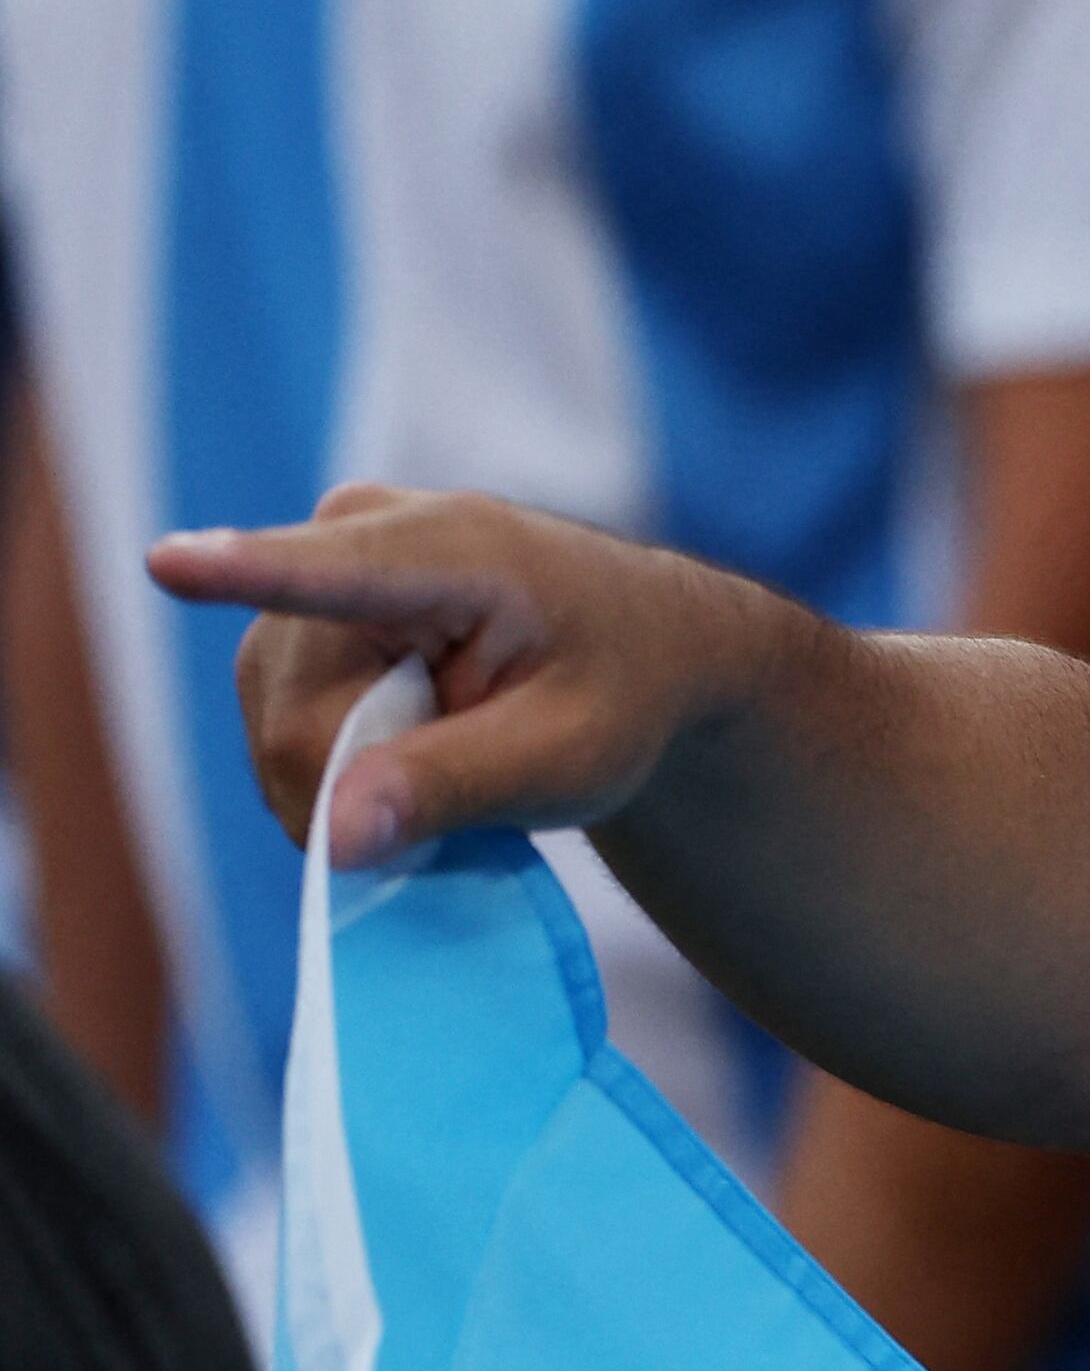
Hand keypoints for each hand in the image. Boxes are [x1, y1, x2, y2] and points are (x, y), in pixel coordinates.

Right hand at [144, 489, 802, 869]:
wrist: (642, 655)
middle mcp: (360, 535)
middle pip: (298, 718)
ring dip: (358, 780)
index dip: (242, 572)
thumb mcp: (574, 754)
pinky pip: (277, 731)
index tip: (167, 563)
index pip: (330, 571)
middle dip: (369, 781)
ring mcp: (316, 579)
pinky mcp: (296, 626)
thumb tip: (333, 835)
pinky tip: (411, 748)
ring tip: (453, 753)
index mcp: (450, 549)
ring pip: (277, 734)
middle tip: (472, 776)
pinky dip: (342, 769)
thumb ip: (457, 783)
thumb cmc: (622, 693)